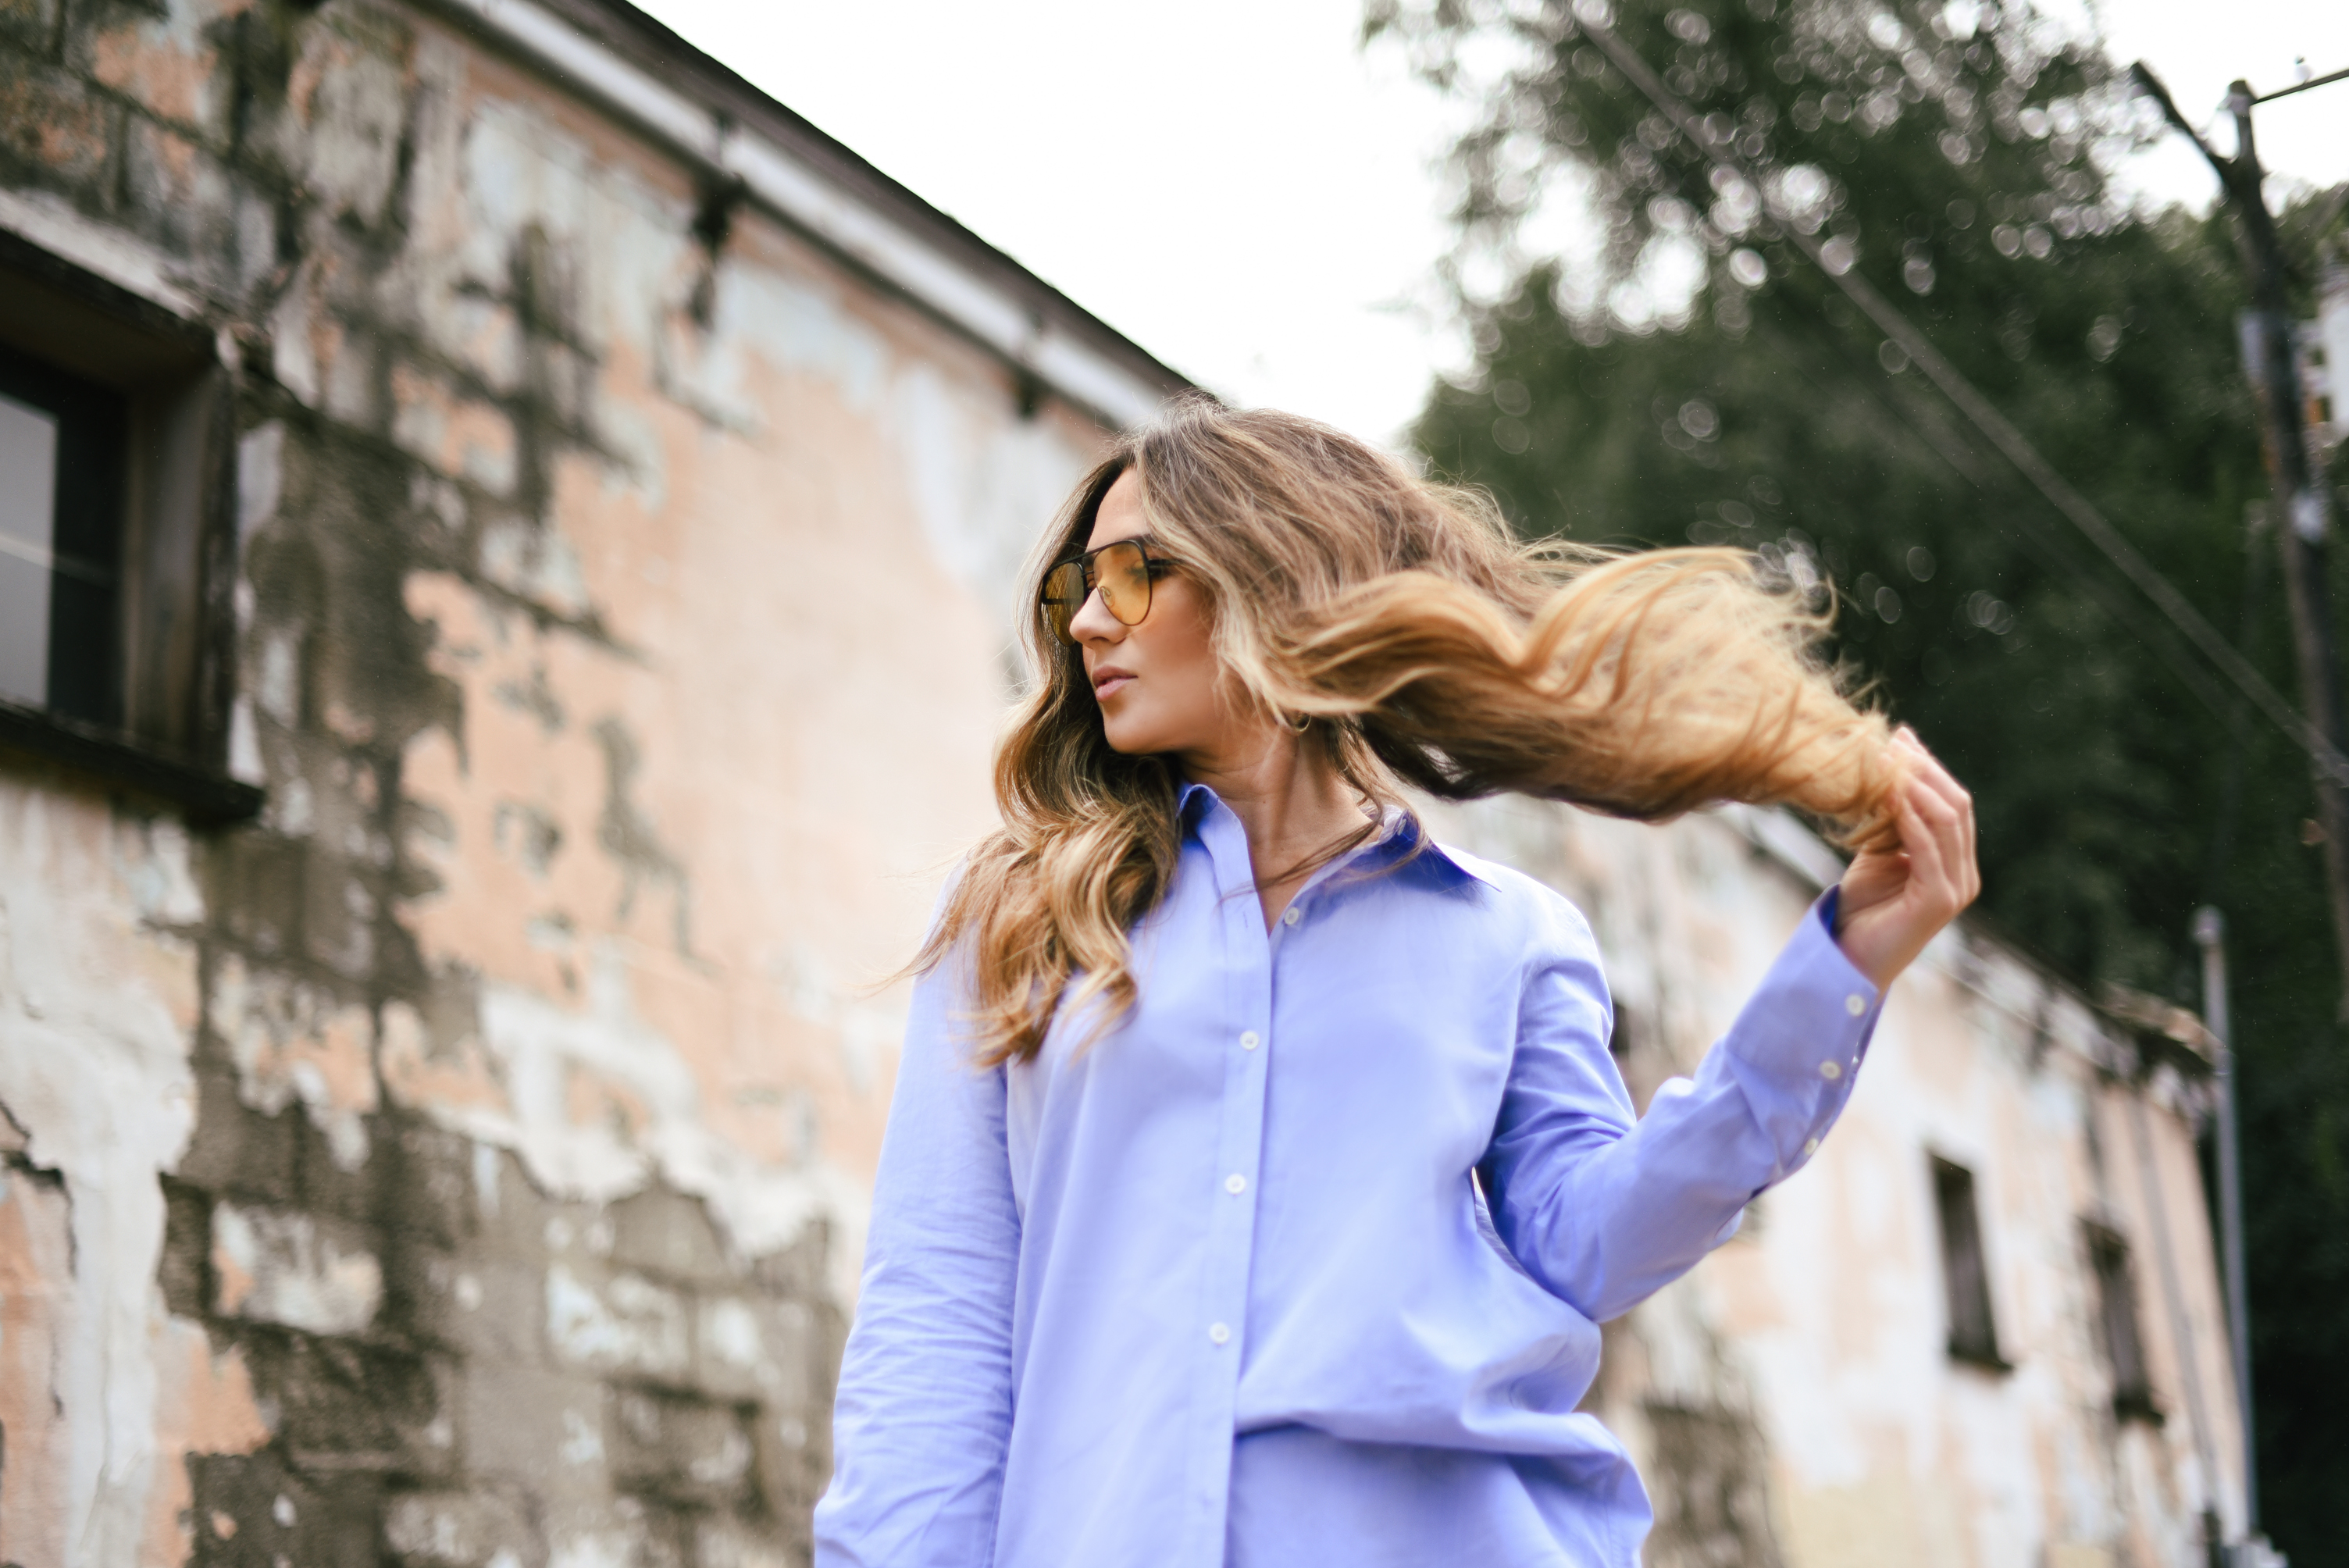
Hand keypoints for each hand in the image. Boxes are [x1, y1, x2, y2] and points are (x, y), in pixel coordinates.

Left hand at [1834, 729, 1979, 990]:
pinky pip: (1929, 848)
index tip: (1898, 737)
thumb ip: (1892, 819)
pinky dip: (1909, 818)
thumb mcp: (1878, 852)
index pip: (1953, 803)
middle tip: (1892, 741)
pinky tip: (1888, 795)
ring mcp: (1956, 889)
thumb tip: (1891, 769)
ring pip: (1947, 821)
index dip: (1928, 768)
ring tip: (1887, 760)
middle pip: (1957, 805)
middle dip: (1925, 770)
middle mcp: (1964, 874)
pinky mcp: (1939, 902)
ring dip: (1916, 786)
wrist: (1849, 959)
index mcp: (1956, 862)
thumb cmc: (1861, 908)